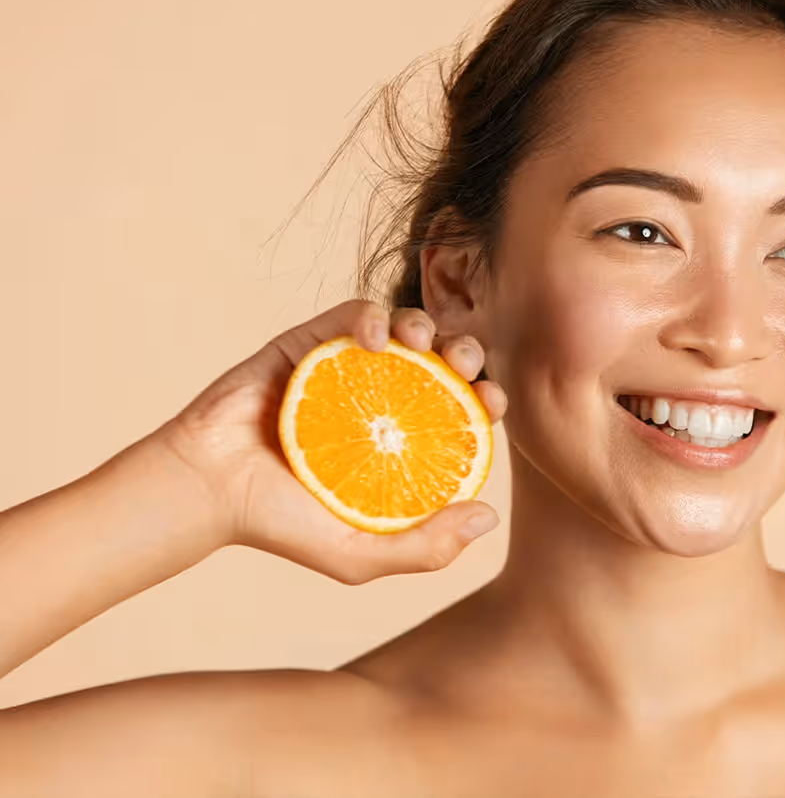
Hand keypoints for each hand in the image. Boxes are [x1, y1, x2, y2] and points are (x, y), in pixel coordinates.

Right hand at [152, 299, 506, 584]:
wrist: (207, 491)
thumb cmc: (281, 527)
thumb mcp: (360, 554)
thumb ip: (425, 548)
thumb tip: (490, 517)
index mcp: (405, 442)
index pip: (463, 412)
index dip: (487, 399)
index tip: (493, 403)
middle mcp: (383, 401)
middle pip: (444, 363)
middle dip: (466, 354)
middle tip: (466, 368)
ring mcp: (349, 369)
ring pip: (406, 328)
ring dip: (426, 325)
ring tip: (423, 343)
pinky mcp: (310, 343)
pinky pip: (352, 315)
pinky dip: (371, 316)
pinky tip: (376, 338)